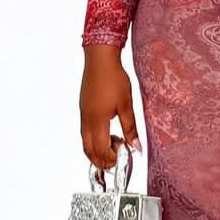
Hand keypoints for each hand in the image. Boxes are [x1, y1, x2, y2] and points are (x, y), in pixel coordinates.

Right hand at [80, 45, 143, 170]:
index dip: (112, 158)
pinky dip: (93, 140)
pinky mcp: (83, 109)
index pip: (100, 150)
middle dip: (101, 160)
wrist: (100, 60)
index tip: (124, 156)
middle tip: (117, 160)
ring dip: (97, 150)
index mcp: (97, 121)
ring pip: (85, 142)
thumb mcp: (127, 105)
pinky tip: (107, 134)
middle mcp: (86, 120)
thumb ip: (131, 128)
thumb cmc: (113, 78)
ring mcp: (83, 114)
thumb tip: (136, 147)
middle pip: (88, 150)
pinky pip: (85, 131)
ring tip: (113, 147)